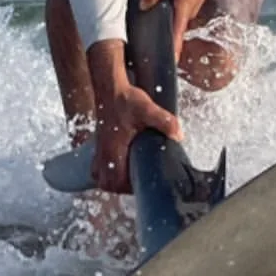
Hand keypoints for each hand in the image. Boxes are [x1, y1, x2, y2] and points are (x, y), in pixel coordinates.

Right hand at [86, 40, 181, 193]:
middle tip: (136, 183)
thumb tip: (178, 135)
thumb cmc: (126, 100)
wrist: (110, 88)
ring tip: (128, 178)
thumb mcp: (147, 109)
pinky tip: (118, 167)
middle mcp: (103, 152)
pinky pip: (97, 167)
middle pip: (107, 183)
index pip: (116, 181)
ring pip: (100, 177)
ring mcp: (99, 149)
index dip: (128, 187)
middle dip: (120, 188)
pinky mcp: (99, 144)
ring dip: (112, 181)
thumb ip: (164, 122)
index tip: (141, 183)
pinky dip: (106, 172)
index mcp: (113, 149)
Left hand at [139, 0, 238, 58]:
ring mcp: (191, 8)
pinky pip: (176, 14)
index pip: (176, 36)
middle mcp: (189, 11)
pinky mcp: (190, 3)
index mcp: (184, 5)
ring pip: (173, 21)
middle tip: (143, 52)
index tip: (165, 68)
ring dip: (163, 27)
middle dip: (161, 41)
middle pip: (172, 32)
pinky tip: (156, 12)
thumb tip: (143, 5)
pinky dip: (168, 16)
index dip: (171, 53)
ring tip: (146, 34)